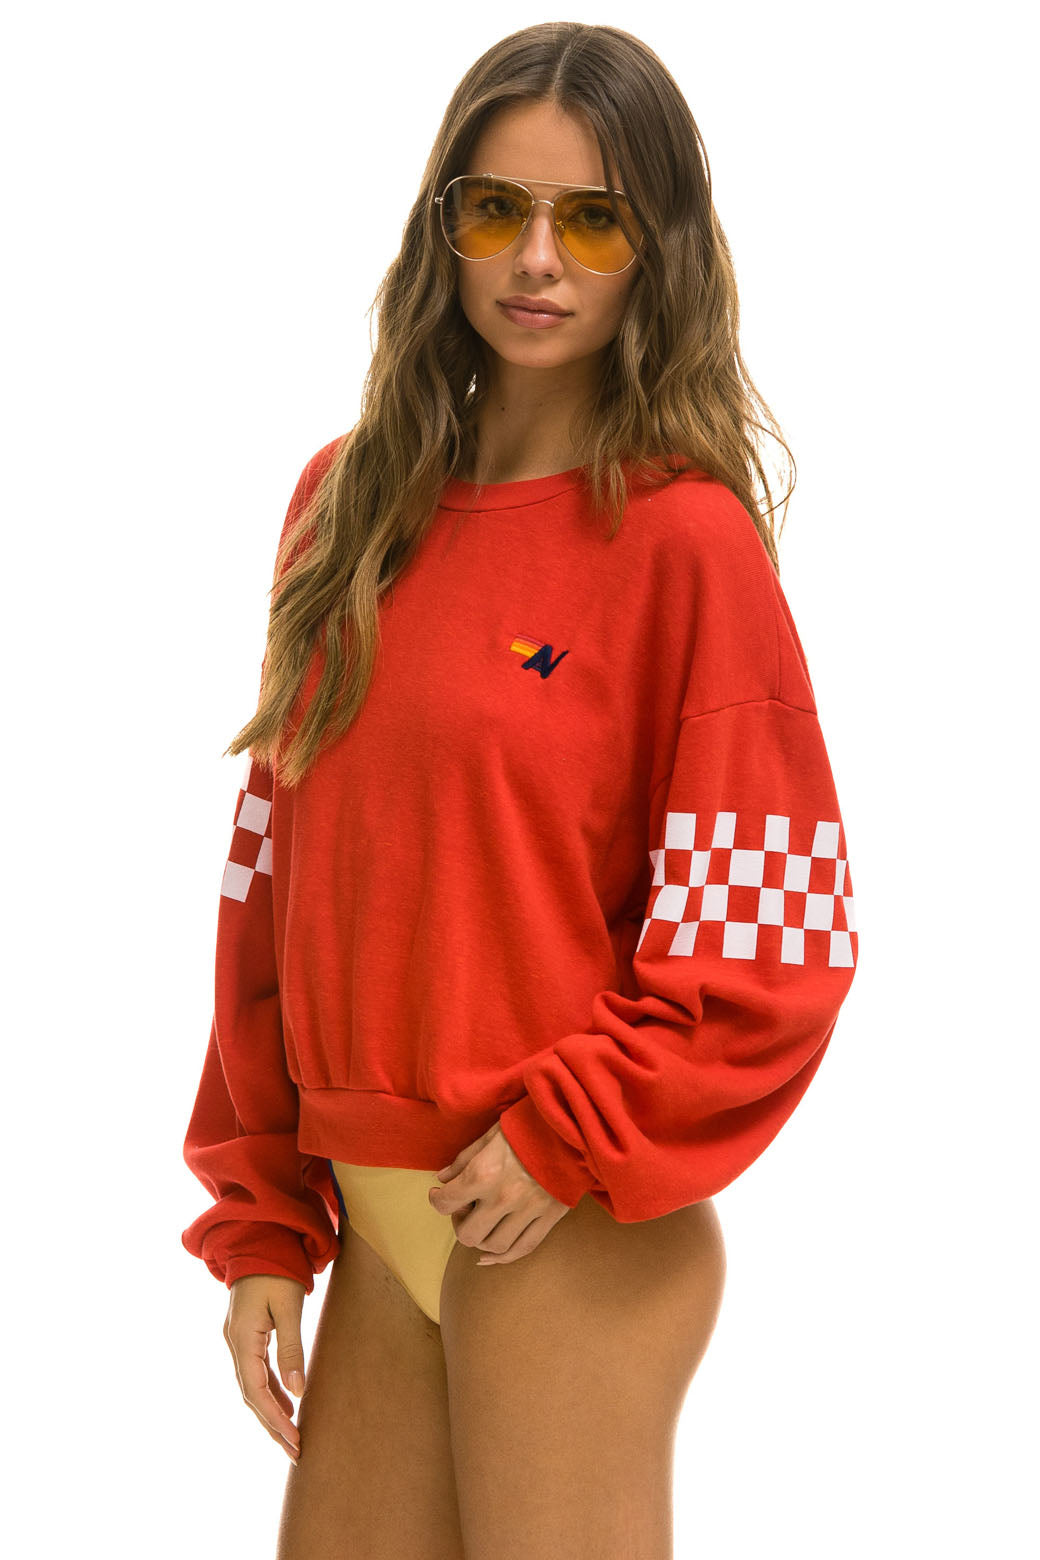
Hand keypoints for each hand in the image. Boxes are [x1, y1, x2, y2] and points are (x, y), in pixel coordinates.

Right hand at [224, 1274, 305, 1463]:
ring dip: (270, 1411)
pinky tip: (285, 1403)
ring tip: (291, 1436)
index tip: (294, 1439)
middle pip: (250, 1396)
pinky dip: (269, 1391)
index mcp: (242, 1338)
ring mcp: (237, 1339)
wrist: (259, 1239)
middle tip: (295, 1451)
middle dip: (272, 1425)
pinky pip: (255, 1372)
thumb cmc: (278, 1268)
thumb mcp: (290, 1306)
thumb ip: (292, 1348)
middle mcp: (234, 1343)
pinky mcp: (245, 1335)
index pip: (255, 1391)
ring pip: (251, 1386)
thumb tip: (297, 1392)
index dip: (274, 1419)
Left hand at [427, 1120, 571, 1264]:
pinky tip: (491, 1255)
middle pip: (468, 1234)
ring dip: (481, 1240)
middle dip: (459, 1223)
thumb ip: (464, 1159)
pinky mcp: (549, 1217)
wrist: (572, 1126)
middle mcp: (503, 1198)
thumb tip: (442, 1179)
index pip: (446, 1203)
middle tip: (464, 1208)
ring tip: (483, 1222)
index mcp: (484, 1173)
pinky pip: (523, 1248)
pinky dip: (504, 1257)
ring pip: (494, 1246)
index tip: (438, 1195)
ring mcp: (528, 1211)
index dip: (437, 1200)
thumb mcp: (490, 1135)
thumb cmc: (528, 1126)